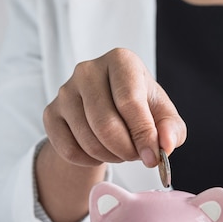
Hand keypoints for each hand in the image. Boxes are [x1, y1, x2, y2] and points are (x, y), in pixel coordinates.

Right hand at [43, 48, 185, 167]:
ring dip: (111, 156)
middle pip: (106, 124)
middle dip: (126, 150)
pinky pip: (69, 149)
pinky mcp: (50, 112)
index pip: (130, 102)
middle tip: (137, 155)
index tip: (153, 157)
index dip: (143, 135)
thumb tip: (166, 145)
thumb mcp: (164, 116)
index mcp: (121, 61)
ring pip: (88, 140)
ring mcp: (65, 90)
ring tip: (121, 150)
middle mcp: (88, 70)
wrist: (110, 111)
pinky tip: (100, 152)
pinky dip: (89, 161)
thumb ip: (172, 130)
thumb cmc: (141, 109)